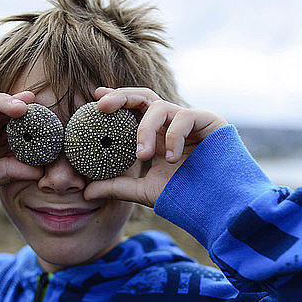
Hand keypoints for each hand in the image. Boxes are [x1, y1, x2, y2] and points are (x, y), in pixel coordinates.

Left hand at [83, 87, 227, 206]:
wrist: (216, 205)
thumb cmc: (183, 195)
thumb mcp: (143, 192)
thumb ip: (116, 188)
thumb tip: (85, 193)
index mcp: (156, 135)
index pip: (133, 110)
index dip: (116, 99)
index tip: (95, 98)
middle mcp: (170, 124)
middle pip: (144, 97)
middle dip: (122, 96)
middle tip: (102, 105)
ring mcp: (189, 121)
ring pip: (160, 106)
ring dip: (145, 128)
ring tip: (142, 154)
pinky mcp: (208, 121)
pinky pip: (184, 117)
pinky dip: (173, 136)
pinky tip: (172, 158)